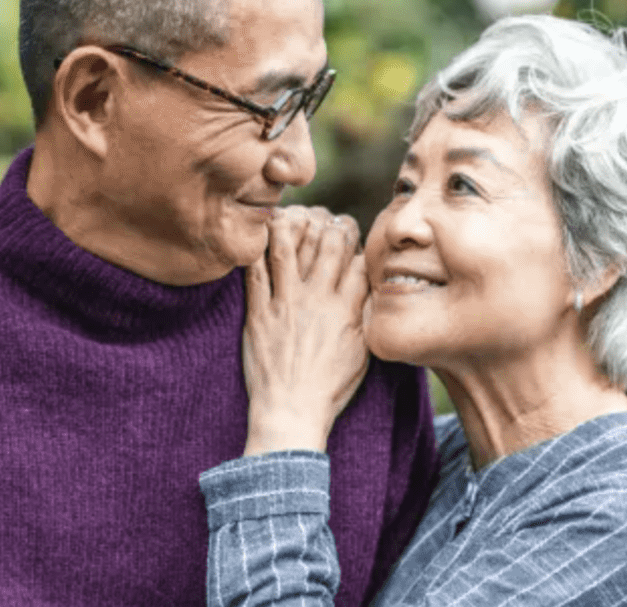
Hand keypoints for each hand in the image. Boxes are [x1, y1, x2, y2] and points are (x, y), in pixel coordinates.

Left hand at [241, 206, 369, 455]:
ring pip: (288, 249)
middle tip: (325, 219)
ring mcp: (285, 305)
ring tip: (292, 215)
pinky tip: (259, 236)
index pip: (358, 260)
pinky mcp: (258, 314)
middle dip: (330, 224)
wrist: (290, 412)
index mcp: (346, 310)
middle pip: (327, 245)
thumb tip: (371, 288)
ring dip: (291, 225)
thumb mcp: (363, 352)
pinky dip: (256, 250)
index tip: (350, 234)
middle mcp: (317, 301)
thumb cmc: (330, 387)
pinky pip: (255, 272)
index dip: (357, 240)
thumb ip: (366, 315)